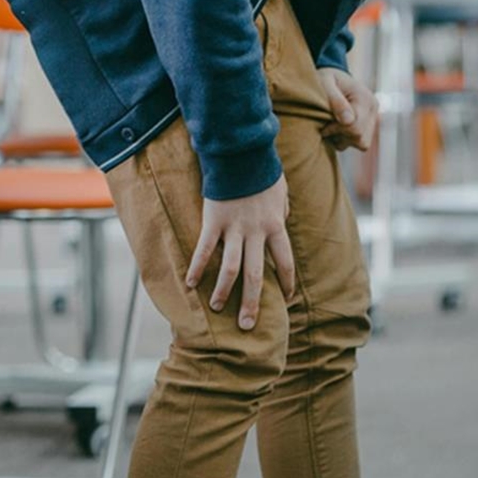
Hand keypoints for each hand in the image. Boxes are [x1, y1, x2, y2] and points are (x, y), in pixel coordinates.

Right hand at [185, 175, 295, 329]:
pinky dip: (198, 268)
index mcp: (275, 227)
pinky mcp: (213, 221)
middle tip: (247, 325)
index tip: (285, 299)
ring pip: (230, 269)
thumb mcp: (281, 193)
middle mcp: (256, 233)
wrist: (240, 152)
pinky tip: (191, 284)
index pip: (285, 262)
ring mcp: (234, 229)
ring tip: (217, 308)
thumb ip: (281, 212)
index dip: (286, 282)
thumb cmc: (262, 171)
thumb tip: (282, 223)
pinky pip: (204, 250)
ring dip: (223, 291)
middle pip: (256, 276)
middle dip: (251, 303)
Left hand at [317, 67, 377, 151]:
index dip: (336, 129)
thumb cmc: (326, 78)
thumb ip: (335, 100)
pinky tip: (337, 130)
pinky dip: (347, 140)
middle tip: (326, 126)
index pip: (355, 126)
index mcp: (365, 98)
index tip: (324, 123)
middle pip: (360, 137)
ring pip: (362, 143)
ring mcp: (373, 119)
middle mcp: (373, 110)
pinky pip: (361, 144)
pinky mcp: (369, 127)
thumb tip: (347, 121)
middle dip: (340, 135)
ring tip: (331, 127)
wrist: (334, 77)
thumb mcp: (325, 83)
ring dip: (343, 139)